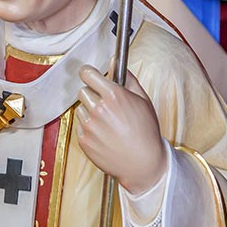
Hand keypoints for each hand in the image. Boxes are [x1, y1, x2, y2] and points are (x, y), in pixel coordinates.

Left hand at [76, 65, 166, 193]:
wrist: (143, 164)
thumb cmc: (146, 132)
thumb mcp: (143, 101)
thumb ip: (127, 79)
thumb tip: (114, 62)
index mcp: (114, 96)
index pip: (88, 74)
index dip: (88, 73)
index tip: (89, 75)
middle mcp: (99, 109)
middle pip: (82, 91)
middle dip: (92, 94)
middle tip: (105, 104)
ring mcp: (89, 126)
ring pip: (80, 109)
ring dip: (89, 112)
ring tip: (107, 123)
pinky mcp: (84, 140)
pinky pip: (80, 126)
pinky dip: (88, 128)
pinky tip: (104, 135)